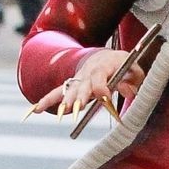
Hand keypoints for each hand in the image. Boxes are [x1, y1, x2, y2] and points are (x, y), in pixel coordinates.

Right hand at [27, 47, 147, 119]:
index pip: (99, 77)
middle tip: (76, 108)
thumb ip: (133, 80)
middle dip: (78, 96)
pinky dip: (46, 101)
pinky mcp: (71, 86)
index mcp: (104, 65)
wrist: (108, 56)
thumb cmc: (124, 66)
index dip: (102, 87)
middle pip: (81, 85)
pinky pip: (57, 93)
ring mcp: (78, 79)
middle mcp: (88, 72)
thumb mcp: (134, 70)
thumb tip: (128, 91)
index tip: (106, 98)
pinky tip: (34, 110)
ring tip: (58, 112)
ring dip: (63, 101)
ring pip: (68, 90)